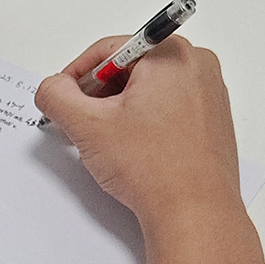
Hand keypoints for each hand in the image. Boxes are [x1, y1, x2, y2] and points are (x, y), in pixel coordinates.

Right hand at [34, 36, 242, 232]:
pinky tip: (134, 149)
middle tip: (84, 123)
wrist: (195, 213)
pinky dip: (145, 121)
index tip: (64, 97)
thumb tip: (52, 88)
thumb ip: (56, 96)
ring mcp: (209, 92)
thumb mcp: (88, 127)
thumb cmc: (156, 170)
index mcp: (171, 54)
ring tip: (111, 141)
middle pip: (129, 67)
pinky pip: (168, 106)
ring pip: (148, 88)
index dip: (77, 75)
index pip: (108, 50)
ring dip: (121, 109)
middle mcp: (196, 65)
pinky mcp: (212, 119)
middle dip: (100, 95)